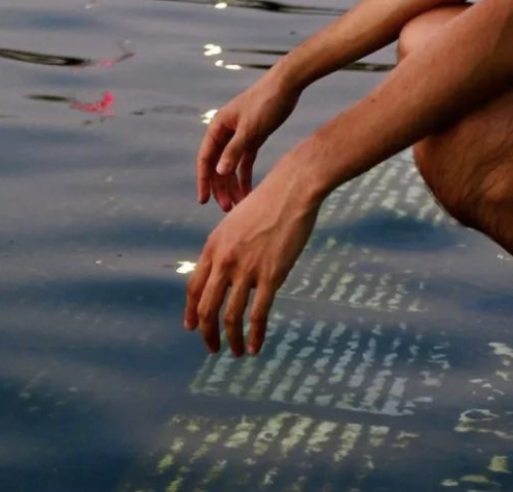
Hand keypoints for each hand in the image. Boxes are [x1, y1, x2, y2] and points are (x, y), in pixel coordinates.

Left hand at [184, 164, 317, 355]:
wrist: (292, 190)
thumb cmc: (268, 201)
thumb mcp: (234, 221)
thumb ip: (225, 247)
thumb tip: (225, 271)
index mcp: (213, 247)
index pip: (193, 289)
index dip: (191, 312)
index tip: (192, 328)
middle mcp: (225, 261)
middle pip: (207, 308)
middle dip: (207, 333)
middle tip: (211, 347)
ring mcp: (247, 270)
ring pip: (231, 316)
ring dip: (230, 339)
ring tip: (235, 351)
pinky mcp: (271, 275)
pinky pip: (258, 314)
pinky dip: (254, 335)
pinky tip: (254, 347)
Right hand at [196, 75, 299, 211]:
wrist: (287, 84)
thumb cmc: (266, 102)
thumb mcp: (250, 128)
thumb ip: (234, 150)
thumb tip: (219, 172)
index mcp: (218, 127)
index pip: (205, 159)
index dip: (203, 181)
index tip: (203, 201)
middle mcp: (226, 133)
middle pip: (218, 166)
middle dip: (221, 188)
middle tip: (226, 208)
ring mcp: (240, 136)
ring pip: (232, 166)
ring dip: (233, 185)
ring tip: (238, 205)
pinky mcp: (254, 138)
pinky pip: (245, 162)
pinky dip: (246, 176)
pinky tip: (249, 192)